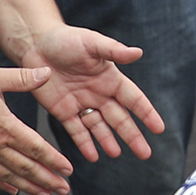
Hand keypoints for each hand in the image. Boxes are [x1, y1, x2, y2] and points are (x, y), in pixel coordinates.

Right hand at [0, 67, 71, 194]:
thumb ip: (22, 78)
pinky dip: (3, 184)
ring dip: (29, 187)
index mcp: (4, 126)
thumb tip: (47, 72)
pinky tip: (14, 190)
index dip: (54, 160)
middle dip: (48, 180)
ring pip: (9, 176)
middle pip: (26, 168)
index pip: (36, 148)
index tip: (69, 170)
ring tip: (46, 193)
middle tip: (65, 189)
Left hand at [22, 27, 165, 163]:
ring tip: (116, 154)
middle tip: (145, 153)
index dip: (147, 114)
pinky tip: (92, 156)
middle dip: (133, 136)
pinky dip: (85, 143)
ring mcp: (82, 104)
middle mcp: (99, 94)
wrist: (36, 43)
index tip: (159, 129)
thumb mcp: (92, 43)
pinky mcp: (63, 111)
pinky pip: (76, 131)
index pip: (134, 100)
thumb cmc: (66, 38)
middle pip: (120, 119)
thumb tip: (137, 52)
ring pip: (99, 128)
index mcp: (110, 79)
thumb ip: (114, 50)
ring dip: (108, 141)